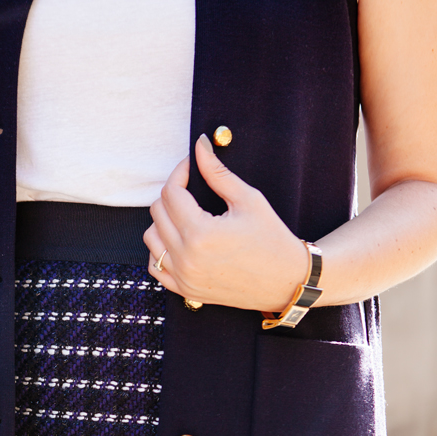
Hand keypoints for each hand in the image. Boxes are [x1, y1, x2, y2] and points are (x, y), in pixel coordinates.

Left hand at [144, 134, 309, 313]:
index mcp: (201, 233)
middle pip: (158, 212)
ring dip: (163, 221)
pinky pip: (155, 266)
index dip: (180, 173)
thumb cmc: (272, 239)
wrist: (285, 281)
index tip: (192, 167)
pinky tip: (178, 240)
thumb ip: (218, 173)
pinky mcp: (185, 290)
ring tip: (187, 215)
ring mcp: (183, 277)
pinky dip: (160, 250)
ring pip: (151, 238)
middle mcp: (186, 258)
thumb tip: (200, 145)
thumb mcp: (248, 200)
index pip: (172, 193)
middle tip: (193, 190)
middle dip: (173, 194)